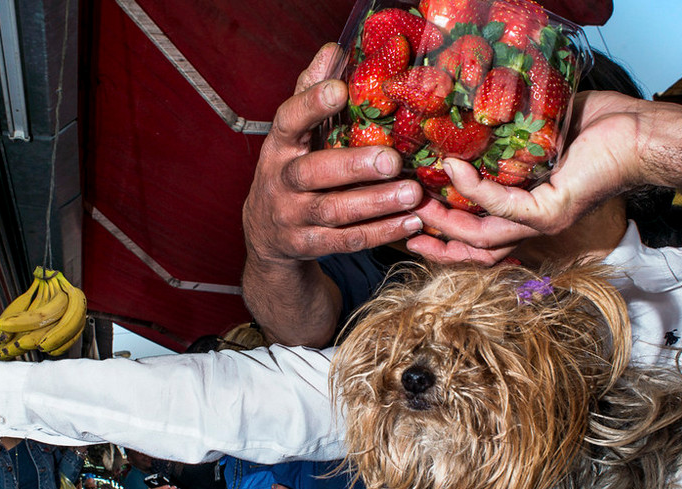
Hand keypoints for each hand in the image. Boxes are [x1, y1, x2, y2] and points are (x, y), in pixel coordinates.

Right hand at [242, 43, 424, 268]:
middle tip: (392, 159)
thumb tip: (333, 49)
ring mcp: (293, 217)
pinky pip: (347, 241)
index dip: (311, 105)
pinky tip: (410, 222)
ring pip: (333, 211)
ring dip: (376, 203)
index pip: (289, 121)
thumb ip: (310, 94)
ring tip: (412, 193)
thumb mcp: (295, 136)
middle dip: (353, 166)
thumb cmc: (293, 171)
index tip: (340, 90)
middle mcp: (281, 182)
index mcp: (279, 146)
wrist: (269, 234)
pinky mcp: (309, 246)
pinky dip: (380, 233)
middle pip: (313, 173)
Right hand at [409, 91, 647, 259]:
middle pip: (475, 248)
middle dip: (436, 238)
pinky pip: (501, 206)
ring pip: (482, 236)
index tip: (414, 218)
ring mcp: (542, 222)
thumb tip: (469, 122)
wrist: (639, 133)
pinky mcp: (550, 211)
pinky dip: (474, 189)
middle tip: (405, 219)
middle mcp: (533, 224)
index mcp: (529, 210)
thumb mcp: (538, 134)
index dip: (445, 235)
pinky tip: (454, 169)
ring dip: (445, 221)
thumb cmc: (596, 129)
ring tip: (418, 198)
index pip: (481, 235)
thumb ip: (503, 140)